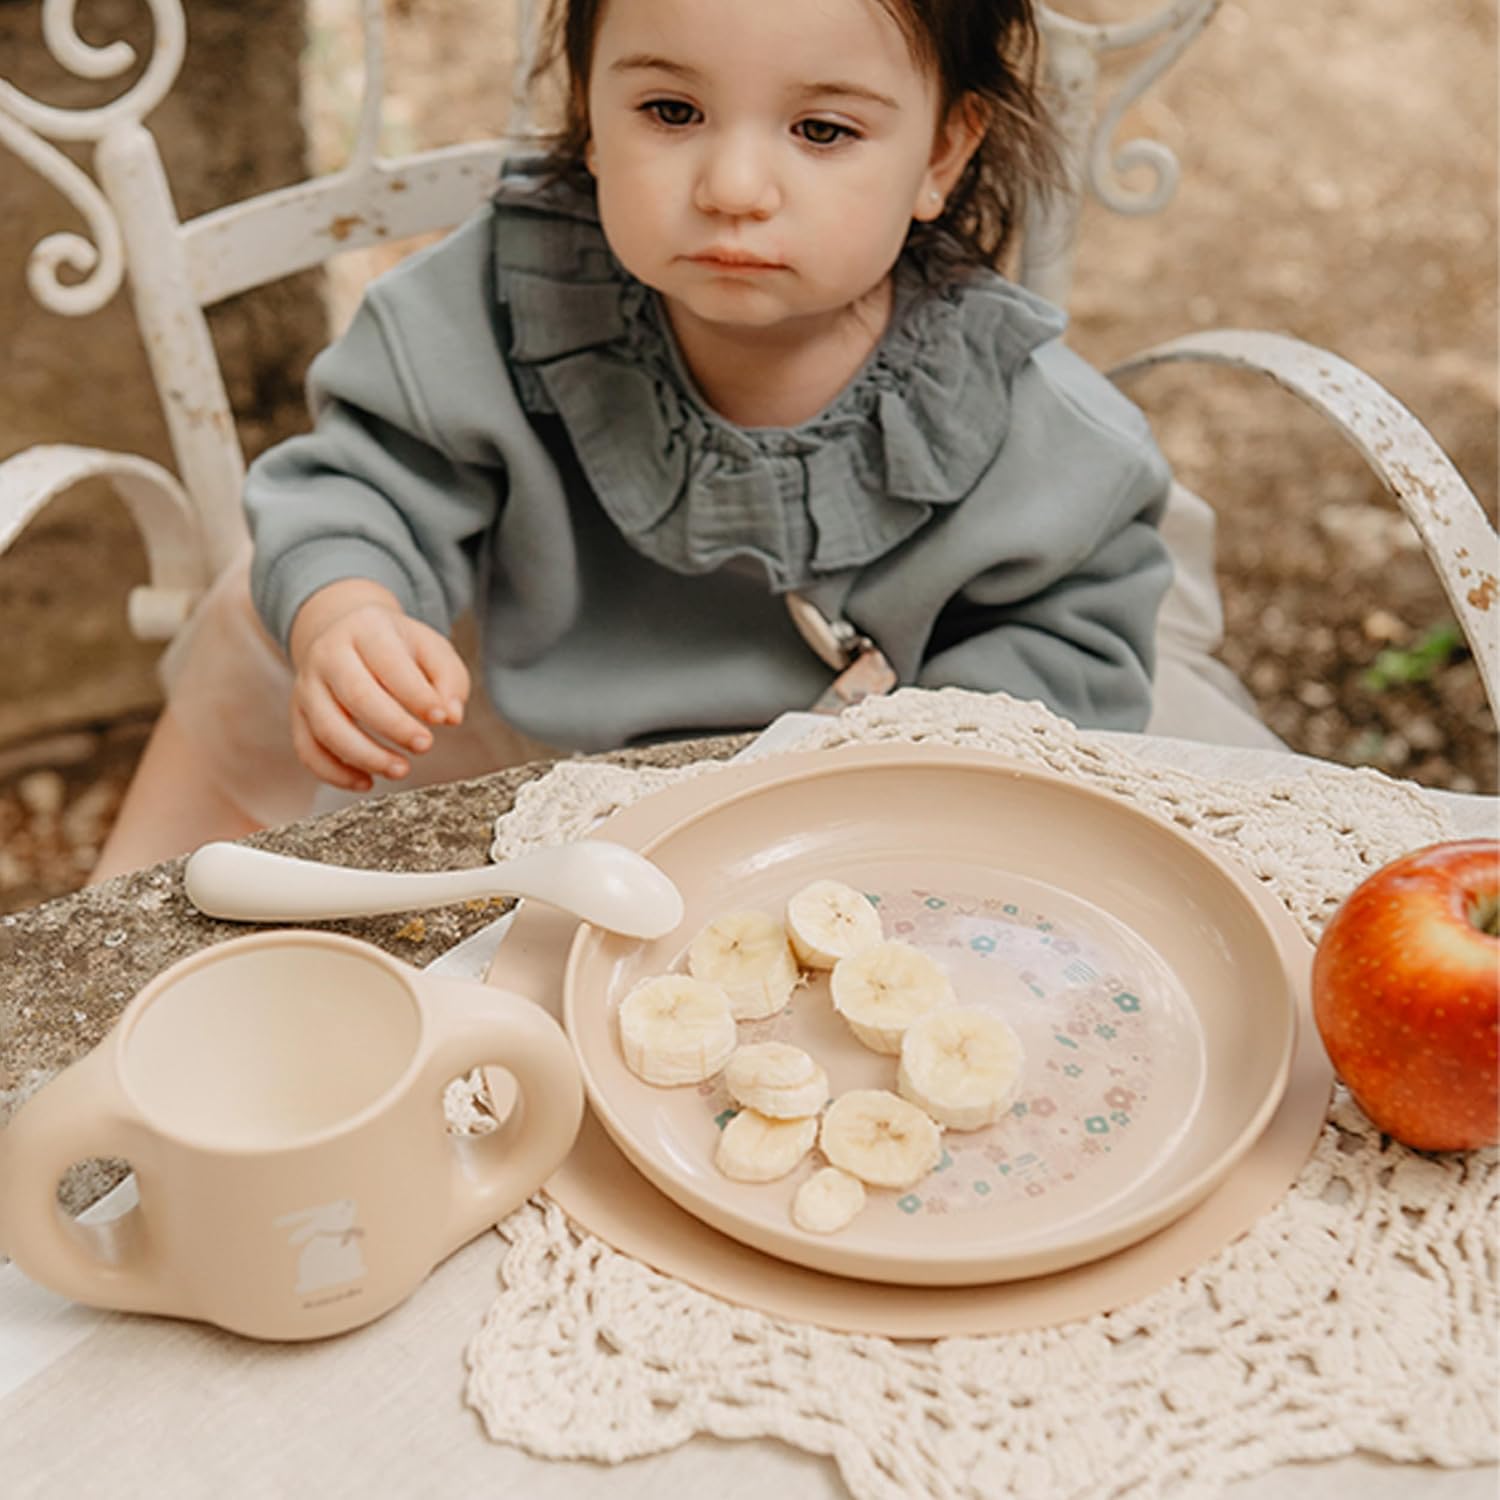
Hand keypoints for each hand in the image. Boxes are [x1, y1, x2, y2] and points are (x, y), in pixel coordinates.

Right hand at [287, 579, 469, 790]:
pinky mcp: (297, 713)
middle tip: (425, 746)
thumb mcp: (431, 648)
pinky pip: (308, 749)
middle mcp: (328, 654)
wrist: (346, 635)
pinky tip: (366, 782)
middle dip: (394, 727)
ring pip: (327, 727)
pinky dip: (334, 772)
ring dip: (366, 756)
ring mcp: (307, 684)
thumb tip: (452, 717)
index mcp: (366, 629)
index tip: (442, 718)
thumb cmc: (397, 648)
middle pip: (356, 696)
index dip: (417, 695)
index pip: (389, 664)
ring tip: (401, 770)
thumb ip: (450, 679)